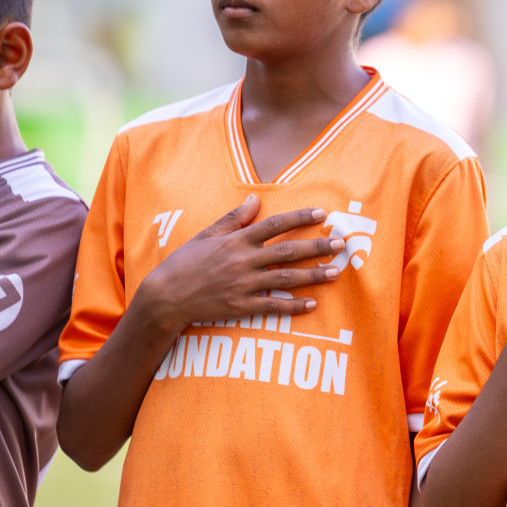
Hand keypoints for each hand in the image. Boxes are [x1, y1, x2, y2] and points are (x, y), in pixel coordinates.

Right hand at [136, 194, 342, 333]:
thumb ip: (234, 218)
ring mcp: (243, 285)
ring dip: (313, 276)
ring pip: (285, 279)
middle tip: (341, 244)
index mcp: (236, 241)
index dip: (299, 218)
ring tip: (336, 272)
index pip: (274, 225)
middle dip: (316, 247)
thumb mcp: (206, 235)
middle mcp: (243, 261)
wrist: (164, 297)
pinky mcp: (240, 307)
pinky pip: (272, 307)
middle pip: (287, 251)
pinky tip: (312, 304)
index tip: (322, 214)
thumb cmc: (185, 263)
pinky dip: (293, 306)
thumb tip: (254, 198)